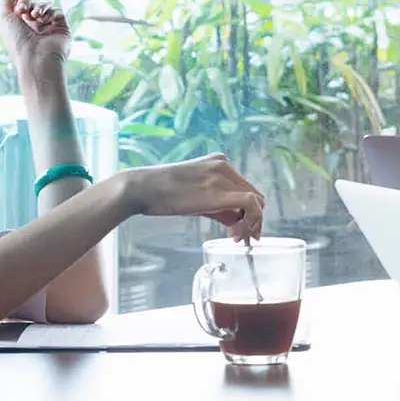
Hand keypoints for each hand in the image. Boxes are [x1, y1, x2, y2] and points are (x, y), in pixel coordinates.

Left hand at [0, 0, 70, 77]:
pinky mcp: (61, 26)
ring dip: (37, 6)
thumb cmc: (17, 41)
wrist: (36, 59)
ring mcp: (47, 25)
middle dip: (25, 0)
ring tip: (33, 16)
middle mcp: (33, 24)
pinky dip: (50, 13)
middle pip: (31, 0)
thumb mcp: (3, 17)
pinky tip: (45, 21)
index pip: (18, 1)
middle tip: (21, 10)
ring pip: (44, 3)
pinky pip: (57, 10)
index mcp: (18, 23)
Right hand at [111, 154, 264, 240]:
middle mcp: (224, 166)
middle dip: (252, 219)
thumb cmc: (163, 193)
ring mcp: (223, 178)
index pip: (245, 188)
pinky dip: (251, 221)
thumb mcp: (195, 194)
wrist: (143, 188)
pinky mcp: (220, 193)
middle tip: (240, 238)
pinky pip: (251, 206)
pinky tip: (237, 234)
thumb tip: (233, 219)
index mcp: (219, 162)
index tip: (239, 229)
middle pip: (254, 195)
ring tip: (236, 238)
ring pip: (256, 201)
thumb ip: (217, 204)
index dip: (248, 211)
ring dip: (252, 223)